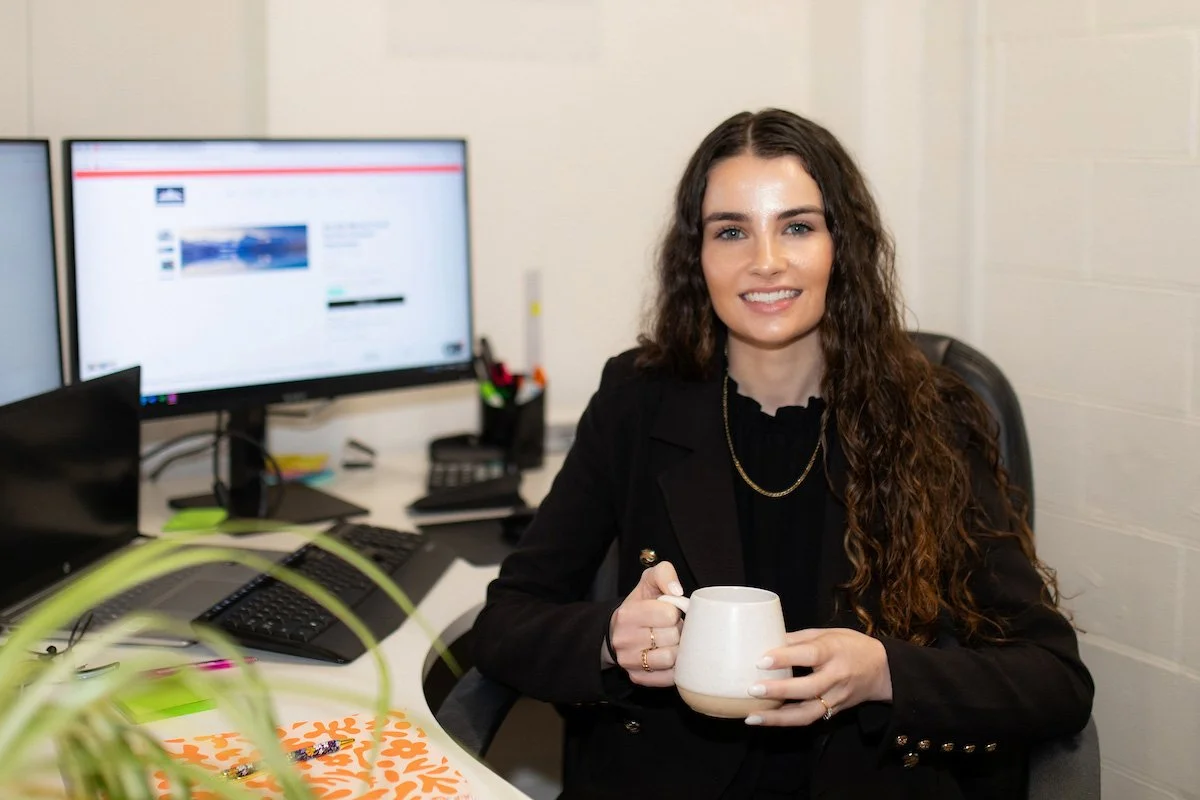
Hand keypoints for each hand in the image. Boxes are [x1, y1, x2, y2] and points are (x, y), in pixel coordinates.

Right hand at [604, 561, 683, 686]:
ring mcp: (628, 661)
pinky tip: (670, 658)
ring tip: (672, 642)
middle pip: (672, 637)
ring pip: (670, 659)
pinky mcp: (636, 677)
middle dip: (678, 631)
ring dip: (678, 650)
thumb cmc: (640, 604)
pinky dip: (674, 669)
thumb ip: (664, 574)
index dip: (675, 612)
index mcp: (627, 614)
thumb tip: (677, 591)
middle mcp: (624, 639)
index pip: (669, 615)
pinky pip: (667, 678)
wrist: (618, 630)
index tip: (670, 612)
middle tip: (673, 628)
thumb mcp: (648, 581)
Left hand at [744, 628, 892, 725]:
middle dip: (779, 691)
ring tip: (752, 717)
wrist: (883, 670)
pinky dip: (786, 721)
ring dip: (778, 718)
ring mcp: (836, 697)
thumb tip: (766, 638)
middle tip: (752, 690)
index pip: (809, 655)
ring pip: (808, 712)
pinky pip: (809, 718)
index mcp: (834, 651)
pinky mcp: (834, 712)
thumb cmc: (850, 645)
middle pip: (808, 688)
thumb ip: (798, 639)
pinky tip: (766, 720)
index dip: (785, 658)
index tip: (761, 661)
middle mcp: (836, 676)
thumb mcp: (828, 633)